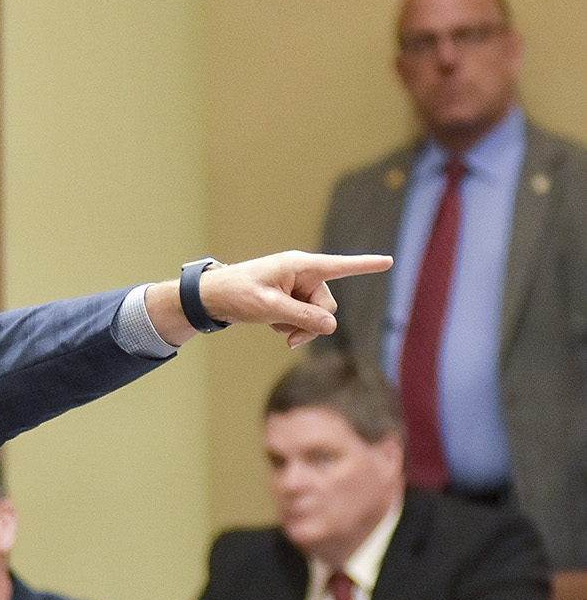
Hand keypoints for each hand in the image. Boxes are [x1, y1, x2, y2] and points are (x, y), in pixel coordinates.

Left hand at [144, 252, 392, 349]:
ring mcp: (296, 286)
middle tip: (288, 338)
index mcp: (300, 266)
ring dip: (299, 326)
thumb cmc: (237, 294)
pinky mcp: (290, 298)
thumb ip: (301, 317)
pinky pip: (303, 317)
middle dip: (312, 323)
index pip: (340, 266)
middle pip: (327, 305)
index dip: (365, 266)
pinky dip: (290, 324)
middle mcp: (302, 273)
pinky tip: (271, 323)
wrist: (212, 298)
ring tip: (274, 326)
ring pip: (316, 315)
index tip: (389, 261)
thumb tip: (331, 327)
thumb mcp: (269, 308)